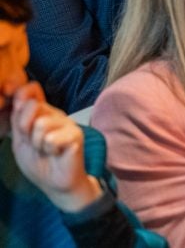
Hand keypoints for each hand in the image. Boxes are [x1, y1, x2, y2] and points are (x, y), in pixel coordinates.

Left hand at [10, 82, 101, 211]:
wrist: (54, 184)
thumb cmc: (38, 162)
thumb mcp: (19, 140)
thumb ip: (18, 119)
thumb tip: (19, 99)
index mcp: (41, 113)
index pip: (31, 90)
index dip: (22, 95)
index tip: (18, 109)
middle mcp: (55, 114)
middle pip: (32, 106)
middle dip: (25, 129)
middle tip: (34, 143)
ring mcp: (67, 123)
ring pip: (41, 124)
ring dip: (37, 143)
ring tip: (46, 150)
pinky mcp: (76, 135)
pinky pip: (51, 138)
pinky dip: (49, 150)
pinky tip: (56, 154)